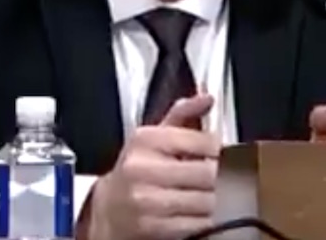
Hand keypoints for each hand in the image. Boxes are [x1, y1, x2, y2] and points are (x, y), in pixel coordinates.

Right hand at [87, 95, 219, 239]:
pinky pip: (196, 223)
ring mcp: (146, 200)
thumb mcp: (152, 136)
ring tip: (205, 194)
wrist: (108, 209)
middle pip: (207, 173)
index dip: (218, 149)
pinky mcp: (151, 227)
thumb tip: (207, 98)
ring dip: (213, 199)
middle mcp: (142, 168)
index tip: (217, 153)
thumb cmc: (135, 169)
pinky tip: (196, 212)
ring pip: (205, 200)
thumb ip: (182, 114)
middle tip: (216, 177)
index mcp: (146, 140)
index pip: (203, 141)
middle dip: (218, 177)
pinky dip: (204, 219)